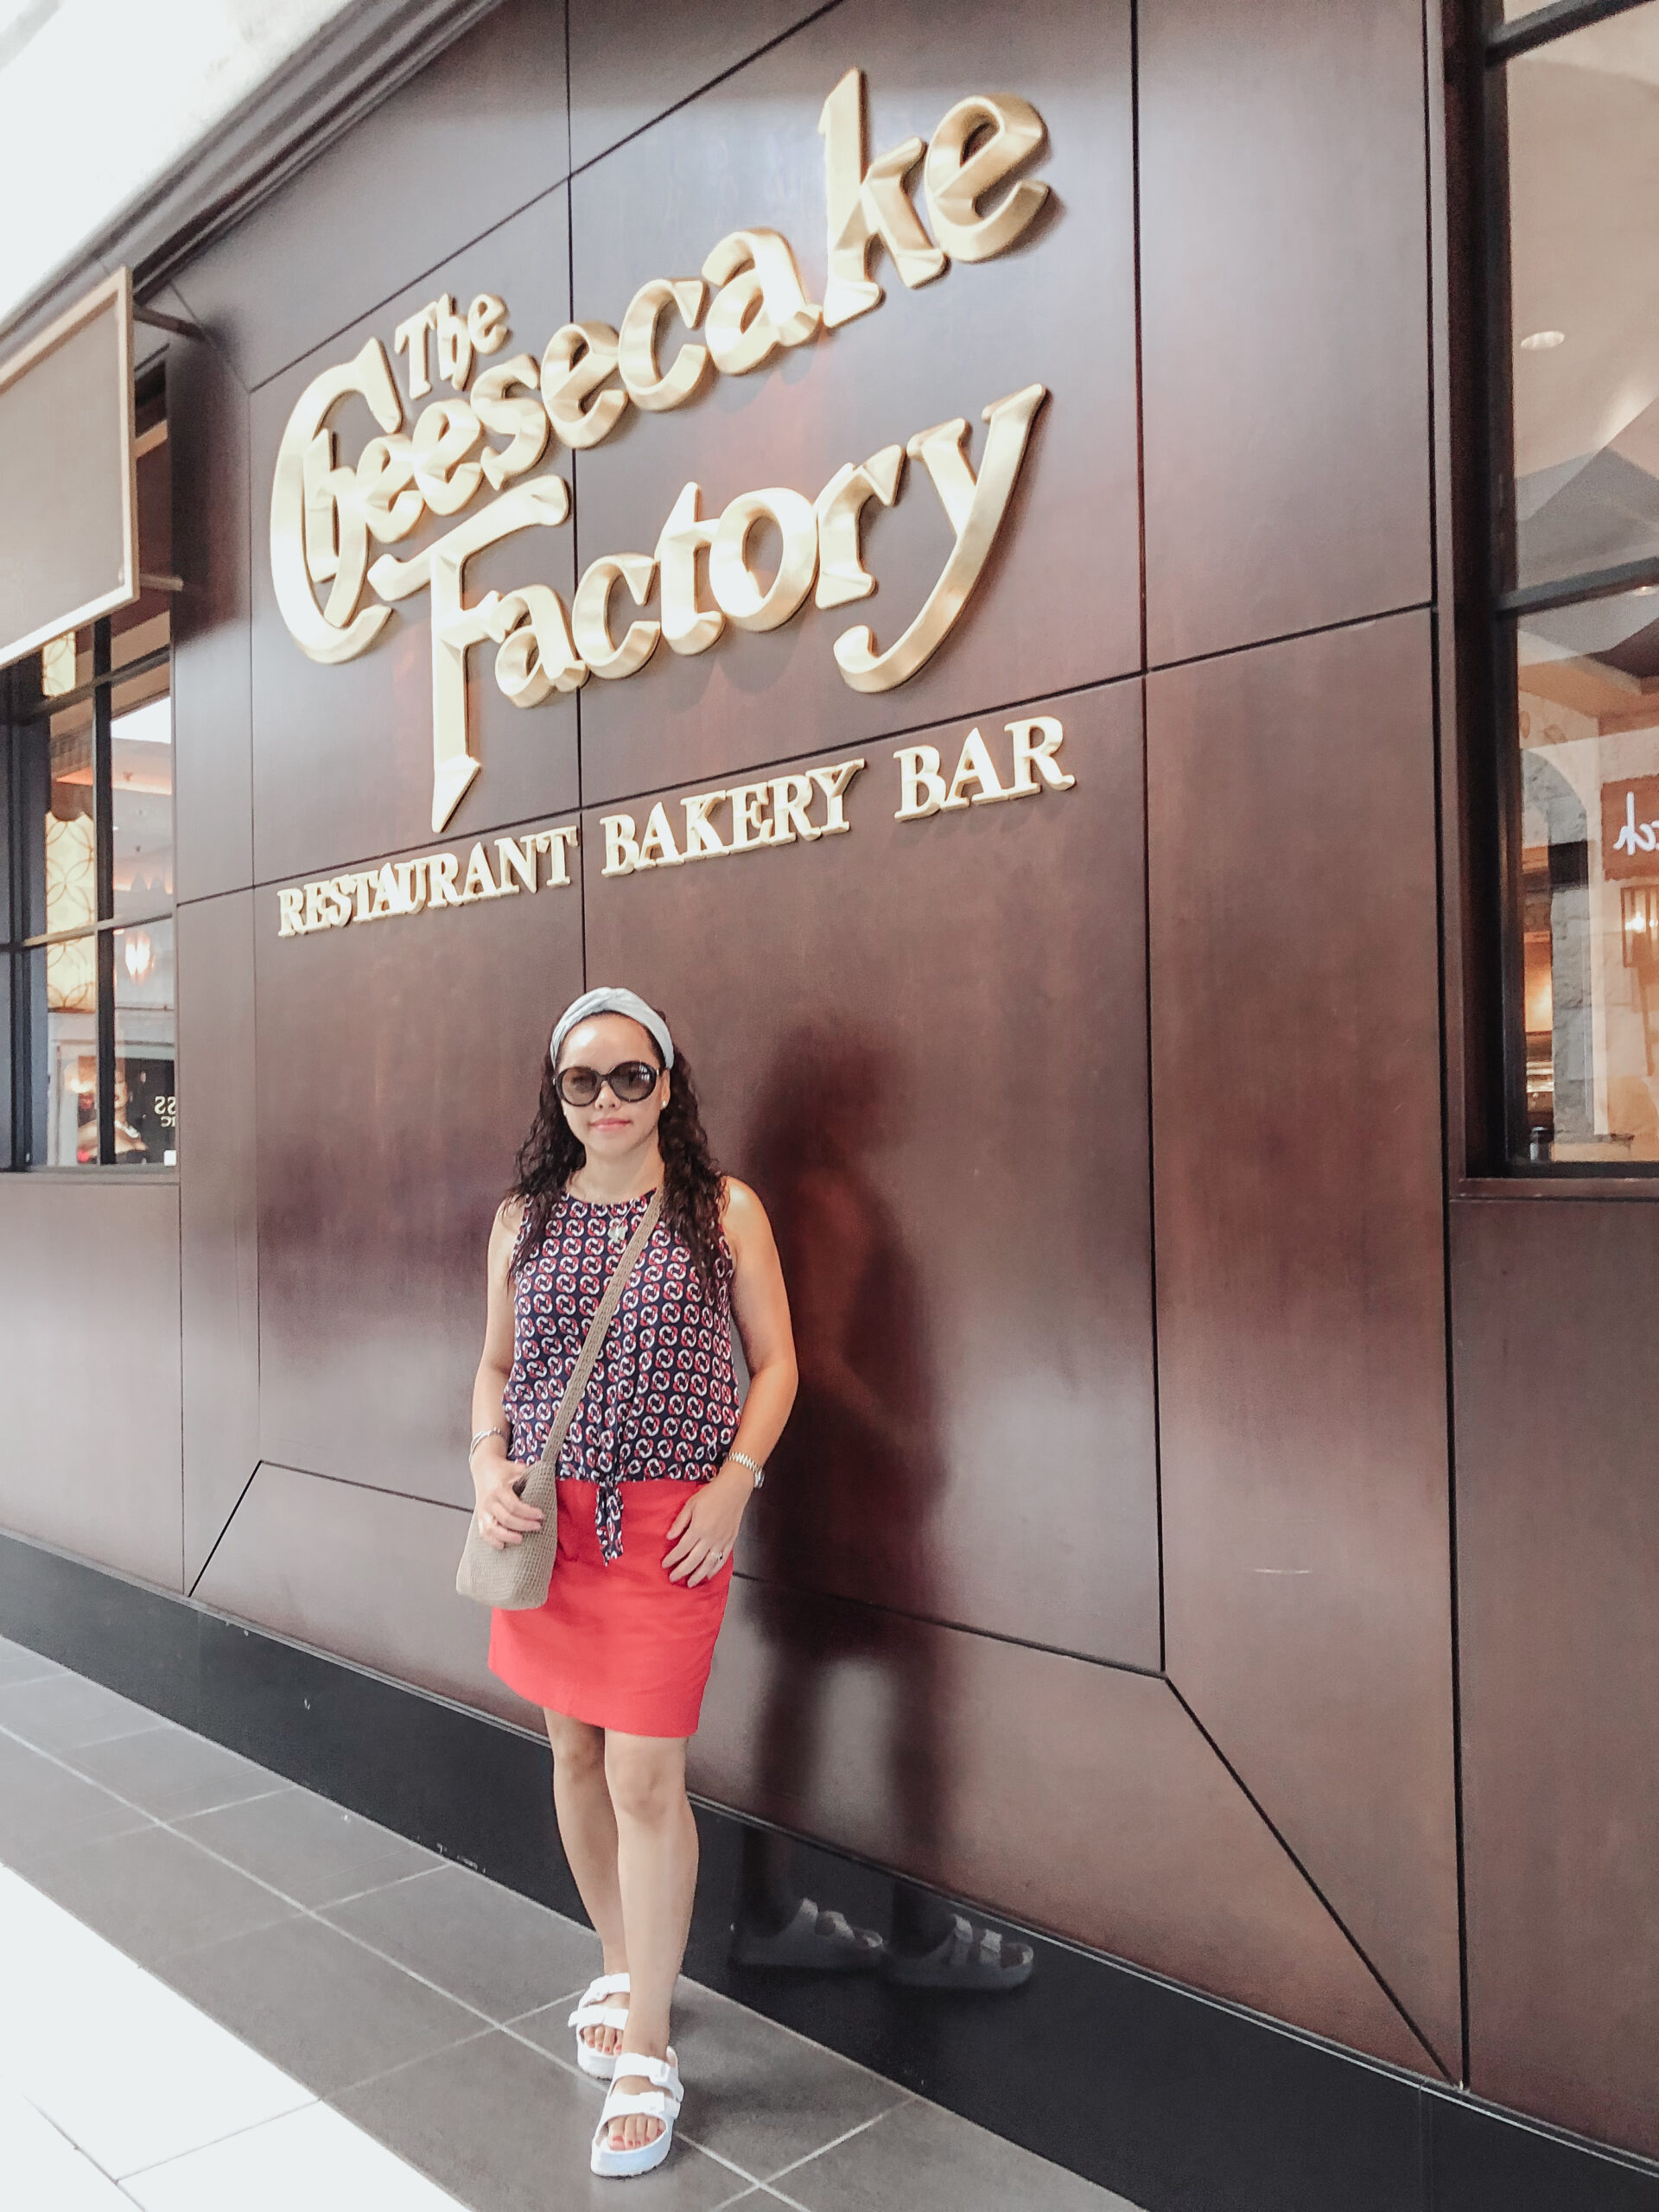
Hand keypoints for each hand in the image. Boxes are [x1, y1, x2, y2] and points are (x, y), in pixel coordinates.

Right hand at [472, 1447, 543, 1551]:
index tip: (541, 1515)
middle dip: (523, 1525)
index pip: (514, 1506)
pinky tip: (503, 1546)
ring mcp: (483, 1510)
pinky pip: (483, 1532)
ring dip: (507, 1536)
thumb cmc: (503, 1469)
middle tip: (537, 1527)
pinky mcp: (480, 1516)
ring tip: (521, 1540)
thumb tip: (549, 1483)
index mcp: (499, 1489)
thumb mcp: (517, 1468)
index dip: (528, 1513)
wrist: (483, 1466)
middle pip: (506, 1519)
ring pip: (492, 1529)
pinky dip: (492, 1541)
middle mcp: (490, 1501)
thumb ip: (531, 1476)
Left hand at [663, 1463, 749, 1584]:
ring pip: (708, 1564)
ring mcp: (722, 1541)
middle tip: (673, 1578)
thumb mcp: (690, 1504)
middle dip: (682, 1571)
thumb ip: (680, 1522)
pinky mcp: (731, 1541)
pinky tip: (708, 1575)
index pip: (682, 1548)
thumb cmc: (712, 1494)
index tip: (665, 1564)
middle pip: (693, 1560)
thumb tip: (669, 1537)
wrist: (734, 1489)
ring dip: (698, 1575)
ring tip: (690, 1583)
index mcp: (698, 1528)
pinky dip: (715, 1569)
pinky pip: (722, 1559)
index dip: (672, 1558)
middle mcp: (710, 1537)